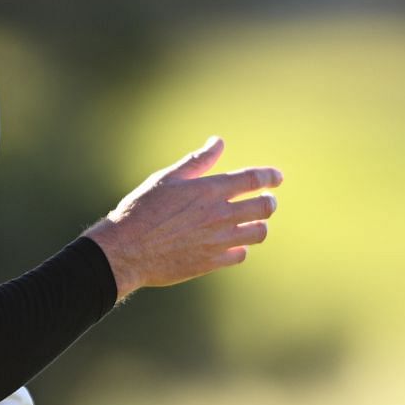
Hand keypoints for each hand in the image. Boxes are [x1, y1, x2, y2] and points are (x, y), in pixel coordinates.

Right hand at [83, 136, 280, 299]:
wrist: (127, 250)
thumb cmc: (142, 209)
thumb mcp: (167, 178)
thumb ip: (197, 161)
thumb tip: (218, 142)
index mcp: (209, 189)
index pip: (253, 179)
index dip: (270, 177)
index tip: (278, 178)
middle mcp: (219, 214)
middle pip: (264, 207)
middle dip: (269, 202)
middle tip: (267, 201)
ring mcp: (218, 240)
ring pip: (258, 232)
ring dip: (259, 225)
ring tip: (253, 223)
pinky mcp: (212, 262)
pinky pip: (240, 255)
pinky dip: (241, 248)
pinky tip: (232, 244)